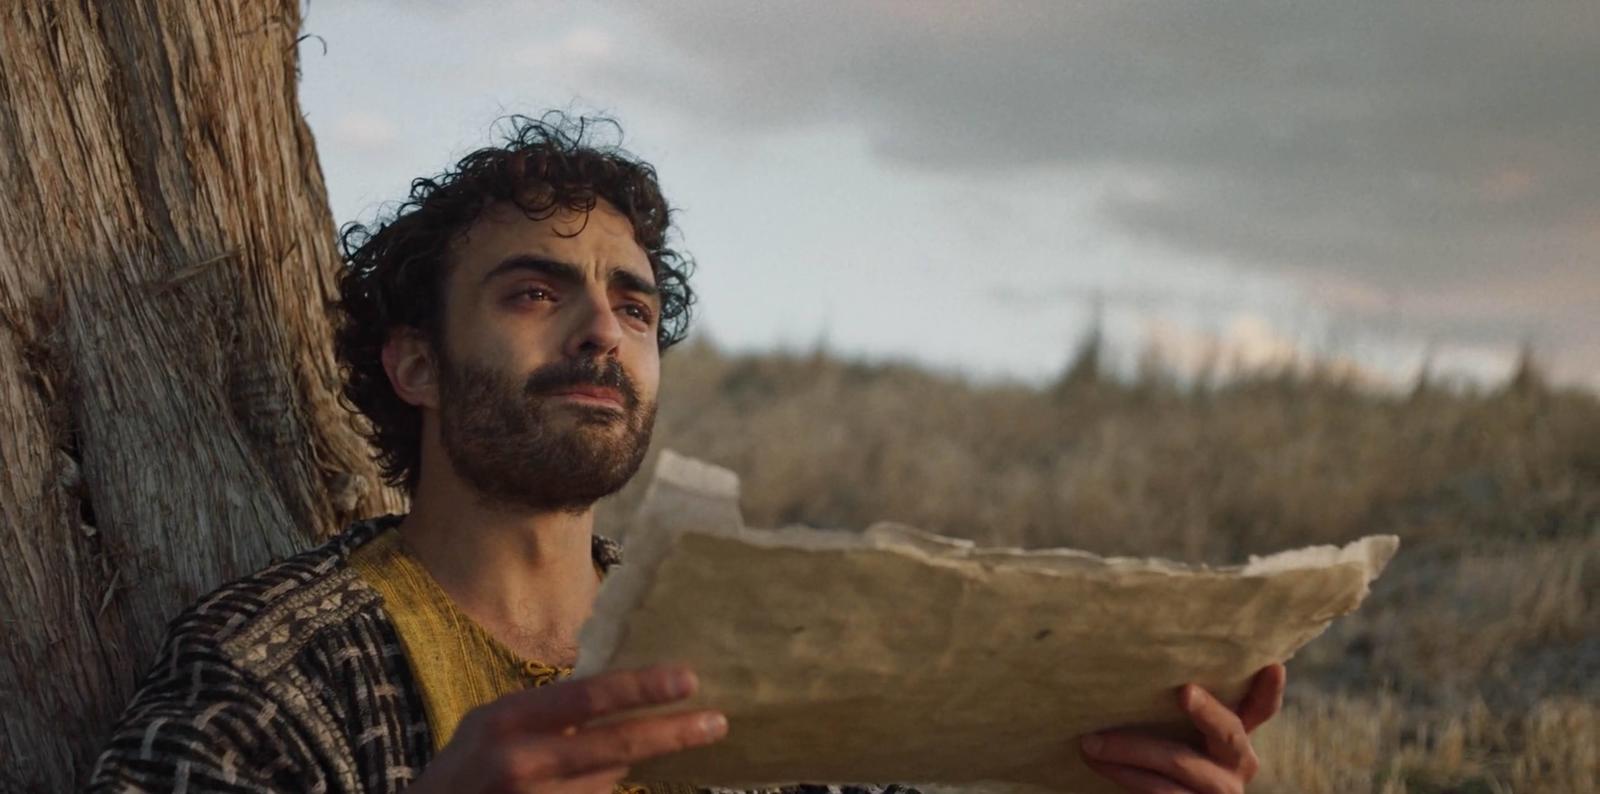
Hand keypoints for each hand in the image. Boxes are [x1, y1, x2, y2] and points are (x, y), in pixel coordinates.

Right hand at [408, 665, 726, 793]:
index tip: (687, 679)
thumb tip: (621, 700)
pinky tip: (575, 787)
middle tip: (716, 721)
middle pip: (615, 746)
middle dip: (672, 734)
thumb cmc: (462, 772)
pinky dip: (594, 793)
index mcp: (507, 720)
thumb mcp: (492, 727)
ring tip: (570, 772)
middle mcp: (521, 762)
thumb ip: (549, 714)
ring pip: (607, 781)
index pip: (587, 698)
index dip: (640, 688)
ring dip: (611, 773)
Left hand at [1078, 663, 1285, 793]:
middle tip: (1185, 691)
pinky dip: (1123, 774)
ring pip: (1179, 764)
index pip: (1260, 708)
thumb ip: (1180, 705)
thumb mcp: (1175, 730)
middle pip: (1227, 732)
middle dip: (1207, 711)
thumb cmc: (1159, 755)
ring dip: (1130, 750)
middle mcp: (1237, 764)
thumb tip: (1142, 655)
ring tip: (1090, 741)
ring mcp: (1218, 792)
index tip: (1273, 665)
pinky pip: (1158, 791)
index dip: (1269, 689)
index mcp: (1236, 737)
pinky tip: (1096, 761)